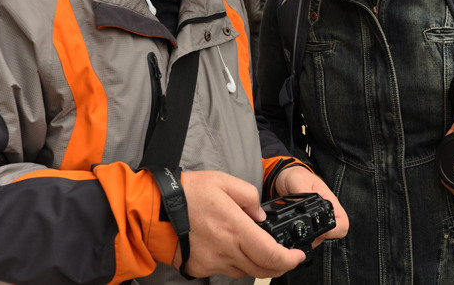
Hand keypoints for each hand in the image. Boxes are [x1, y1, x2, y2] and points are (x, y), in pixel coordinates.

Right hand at [173, 170, 305, 278]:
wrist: (155, 210)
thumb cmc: (187, 193)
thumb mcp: (223, 181)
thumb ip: (249, 195)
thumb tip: (259, 215)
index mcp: (235, 229)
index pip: (271, 255)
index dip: (289, 260)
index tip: (297, 256)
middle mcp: (226, 251)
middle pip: (262, 269)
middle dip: (280, 265)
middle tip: (286, 256)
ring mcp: (213, 263)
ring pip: (246, 272)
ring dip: (258, 265)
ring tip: (261, 250)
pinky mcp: (201, 268)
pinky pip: (227, 272)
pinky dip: (238, 264)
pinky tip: (236, 251)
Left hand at [273, 165, 349, 246]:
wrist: (285, 177)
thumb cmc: (296, 176)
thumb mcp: (299, 182)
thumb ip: (303, 194)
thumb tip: (303, 208)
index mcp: (329, 201)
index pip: (343, 223)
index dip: (335, 230)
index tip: (321, 230)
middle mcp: (326, 213)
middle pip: (333, 234)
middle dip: (319, 237)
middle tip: (304, 231)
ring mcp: (318, 220)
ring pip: (322, 238)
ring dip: (311, 238)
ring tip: (297, 228)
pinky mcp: (310, 224)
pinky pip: (312, 237)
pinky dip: (304, 237)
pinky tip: (296, 229)